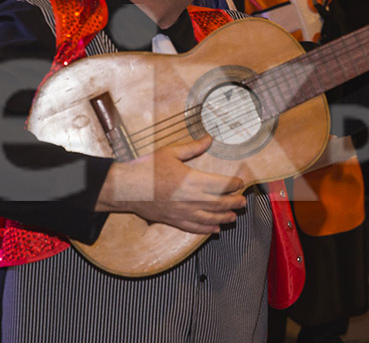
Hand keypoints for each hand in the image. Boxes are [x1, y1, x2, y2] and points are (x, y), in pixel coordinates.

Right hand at [96, 136, 246, 233]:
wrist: (126, 188)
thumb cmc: (147, 169)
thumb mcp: (170, 153)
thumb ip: (192, 147)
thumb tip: (208, 138)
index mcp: (193, 180)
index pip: (221, 185)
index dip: (234, 185)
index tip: (240, 183)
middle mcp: (191, 199)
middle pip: (220, 203)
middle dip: (234, 203)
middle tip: (242, 202)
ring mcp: (183, 212)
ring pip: (210, 218)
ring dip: (224, 218)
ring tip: (233, 216)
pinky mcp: (174, 221)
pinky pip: (194, 228)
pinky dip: (206, 229)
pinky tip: (214, 229)